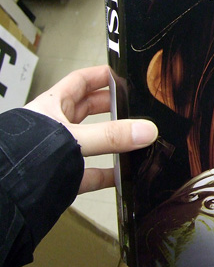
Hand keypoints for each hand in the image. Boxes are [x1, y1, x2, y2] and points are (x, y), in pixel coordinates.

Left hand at [24, 65, 157, 193]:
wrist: (6, 191)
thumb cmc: (24, 155)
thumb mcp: (74, 139)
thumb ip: (111, 136)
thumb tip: (147, 129)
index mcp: (53, 106)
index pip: (80, 81)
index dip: (101, 76)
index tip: (123, 75)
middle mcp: (56, 126)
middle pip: (88, 109)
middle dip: (112, 106)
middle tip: (135, 104)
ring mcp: (60, 151)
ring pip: (92, 140)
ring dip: (112, 140)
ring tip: (135, 137)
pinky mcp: (64, 176)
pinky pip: (92, 173)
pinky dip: (109, 174)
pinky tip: (124, 175)